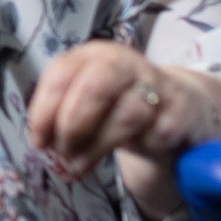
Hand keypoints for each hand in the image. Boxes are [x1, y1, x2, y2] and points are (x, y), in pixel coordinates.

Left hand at [27, 41, 220, 216]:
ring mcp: (157, 85)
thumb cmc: (118, 104)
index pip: (61, 75)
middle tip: (62, 152)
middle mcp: (125, 63)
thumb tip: (40, 141)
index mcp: (93, 56)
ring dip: (97, 147)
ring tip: (80, 165)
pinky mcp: (181, 111)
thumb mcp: (85, 99)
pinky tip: (130, 152)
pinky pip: (157, 135)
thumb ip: (60, 113)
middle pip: (95, 88)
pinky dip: (139, 149)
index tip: (39, 141)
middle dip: (72, 126)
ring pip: (126, 116)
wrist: (177, 105)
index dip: (45, 111)